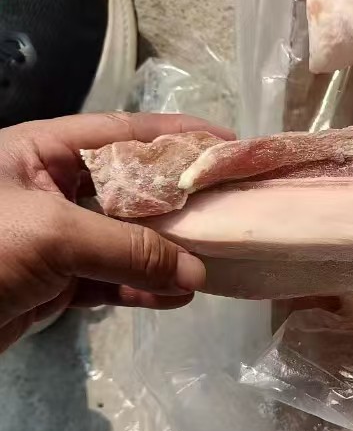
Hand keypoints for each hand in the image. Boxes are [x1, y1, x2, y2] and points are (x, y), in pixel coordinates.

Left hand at [0, 112, 233, 351]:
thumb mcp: (52, 234)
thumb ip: (128, 249)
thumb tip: (196, 274)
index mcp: (41, 152)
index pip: (121, 133)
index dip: (176, 136)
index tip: (228, 144)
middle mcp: (51, 188)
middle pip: (130, 187)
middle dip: (180, 199)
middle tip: (233, 205)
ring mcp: (54, 238)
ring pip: (125, 239)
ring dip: (167, 252)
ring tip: (214, 257)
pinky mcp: (55, 283)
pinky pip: (111, 281)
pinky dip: (143, 290)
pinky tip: (176, 297)